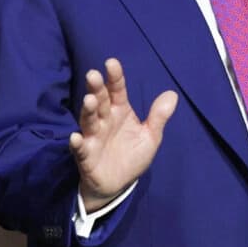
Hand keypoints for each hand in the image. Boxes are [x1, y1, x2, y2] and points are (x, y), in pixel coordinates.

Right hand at [68, 58, 177, 211]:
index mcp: (120, 112)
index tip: (111, 62)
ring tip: (89, 101)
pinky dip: (77, 143)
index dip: (115, 77)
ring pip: (89, 121)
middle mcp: (105, 120)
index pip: (117, 90)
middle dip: (96, 89)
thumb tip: (172, 94)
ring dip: (88, 111)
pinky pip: (80, 148)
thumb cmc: (132, 155)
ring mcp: (93, 137)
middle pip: (100, 101)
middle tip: (93, 75)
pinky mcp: (86, 156)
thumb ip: (159, 116)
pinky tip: (75, 137)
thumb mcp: (151, 136)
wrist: (118, 183)